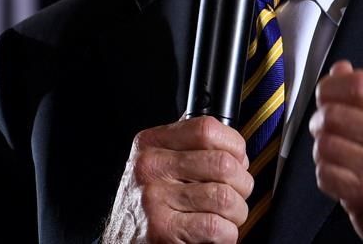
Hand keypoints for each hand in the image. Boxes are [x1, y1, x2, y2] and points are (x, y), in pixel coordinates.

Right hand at [103, 115, 253, 242]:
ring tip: (225, 216)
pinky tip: (215, 233)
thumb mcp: (158, 164)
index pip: (207, 129)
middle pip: (223, 164)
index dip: (234, 146)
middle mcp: (150, 167)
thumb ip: (188, 147)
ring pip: (224, 197)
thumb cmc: (146, 204)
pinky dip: (226, 233)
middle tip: (236, 193)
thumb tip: (234, 147)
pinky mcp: (162, 230)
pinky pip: (215, 226)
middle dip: (242, 184)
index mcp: (151, 143)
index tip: (237, 160)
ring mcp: (154, 198)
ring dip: (236, 212)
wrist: (121, 241)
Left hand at [310, 61, 362, 243]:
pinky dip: (324, 172)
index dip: (331, 87)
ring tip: (333, 153)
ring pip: (326, 144)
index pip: (361, 86)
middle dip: (320, 119)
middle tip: (322, 126)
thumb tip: (341, 69)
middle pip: (337, 114)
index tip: (324, 94)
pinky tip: (338, 173)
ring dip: (321, 148)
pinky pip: (326, 173)